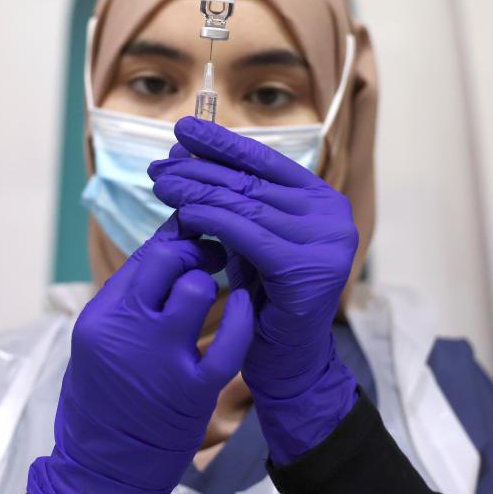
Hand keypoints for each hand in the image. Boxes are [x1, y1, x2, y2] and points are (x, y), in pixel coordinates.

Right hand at [26, 215, 253, 493]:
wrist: (102, 472)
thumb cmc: (98, 402)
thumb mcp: (95, 343)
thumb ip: (127, 301)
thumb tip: (164, 251)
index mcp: (101, 317)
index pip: (143, 254)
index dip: (175, 236)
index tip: (192, 234)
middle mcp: (127, 331)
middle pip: (168, 260)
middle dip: (195, 248)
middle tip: (212, 251)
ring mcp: (161, 360)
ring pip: (197, 289)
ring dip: (211, 283)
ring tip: (219, 288)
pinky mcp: (194, 389)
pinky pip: (228, 341)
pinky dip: (241, 317)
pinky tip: (245, 305)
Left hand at [149, 116, 359, 464]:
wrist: (288, 363)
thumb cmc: (265, 302)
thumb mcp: (253, 243)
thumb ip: (240, 206)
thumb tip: (189, 161)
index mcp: (323, 201)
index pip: (267, 161)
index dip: (223, 143)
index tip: (182, 130)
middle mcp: (333, 215)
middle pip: (252, 181)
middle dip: (201, 169)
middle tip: (159, 164)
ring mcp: (326, 241)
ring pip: (246, 205)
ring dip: (197, 191)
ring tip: (161, 183)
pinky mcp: (307, 268)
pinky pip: (247, 234)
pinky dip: (211, 220)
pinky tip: (183, 214)